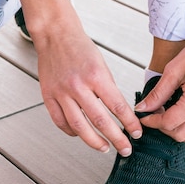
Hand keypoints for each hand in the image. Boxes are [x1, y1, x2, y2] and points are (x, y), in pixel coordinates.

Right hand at [35, 29, 141, 154]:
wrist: (55, 34)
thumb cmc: (81, 48)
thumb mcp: (102, 65)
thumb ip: (108, 89)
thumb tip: (120, 113)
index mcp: (96, 76)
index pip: (117, 106)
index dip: (129, 123)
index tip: (137, 133)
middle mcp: (78, 86)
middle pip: (100, 121)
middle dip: (116, 138)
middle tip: (126, 149)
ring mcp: (61, 93)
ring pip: (79, 127)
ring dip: (94, 142)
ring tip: (105, 148)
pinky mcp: (48, 96)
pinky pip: (61, 122)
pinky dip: (72, 132)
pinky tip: (81, 135)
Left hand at [135, 33, 184, 144]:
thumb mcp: (174, 70)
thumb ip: (158, 93)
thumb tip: (143, 107)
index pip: (168, 123)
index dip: (152, 122)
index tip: (145, 117)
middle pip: (180, 135)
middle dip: (164, 128)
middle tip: (156, 116)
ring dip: (181, 134)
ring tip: (172, 121)